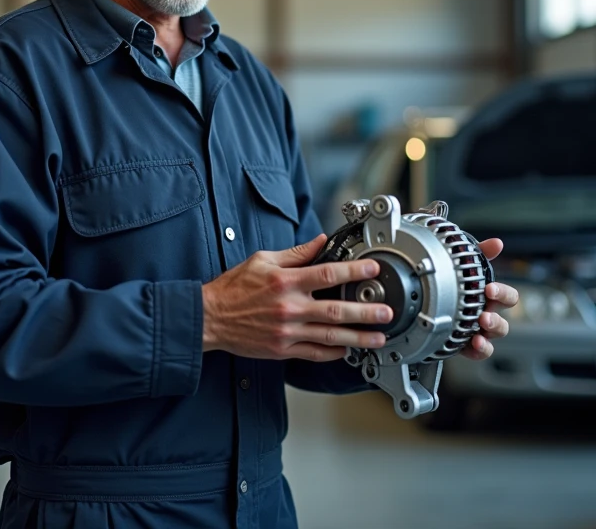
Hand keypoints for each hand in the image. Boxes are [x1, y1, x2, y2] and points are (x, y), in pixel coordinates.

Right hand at [202, 235, 392, 361]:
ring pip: (329, 336)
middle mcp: (289, 307)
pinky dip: (333, 353)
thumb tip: (319, 242)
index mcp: (285, 281)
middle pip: (335, 310)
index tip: (372, 270)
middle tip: (385, 313)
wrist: (210, 317)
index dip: (353, 272)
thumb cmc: (234, 288)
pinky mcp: (282, 349)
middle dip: (365, 312)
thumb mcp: (262, 260)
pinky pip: (314, 353)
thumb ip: (295, 253)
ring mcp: (287, 331)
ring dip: (357, 337)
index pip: (326, 274)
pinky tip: (349, 350)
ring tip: (377, 338)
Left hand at [460, 238, 517, 360]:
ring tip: (479, 331)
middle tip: (484, 315)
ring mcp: (480, 332)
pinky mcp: (468, 345)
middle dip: (496, 319)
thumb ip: (481, 254)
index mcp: (490, 299)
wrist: (431, 305)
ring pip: (494, 337)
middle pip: (503, 321)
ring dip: (489, 334)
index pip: (508, 297)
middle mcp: (488, 316)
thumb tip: (496, 244)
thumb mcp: (465, 265)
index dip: (502, 294)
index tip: (489, 289)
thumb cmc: (455, 284)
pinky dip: (480, 350)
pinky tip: (473, 344)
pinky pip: (481, 352)